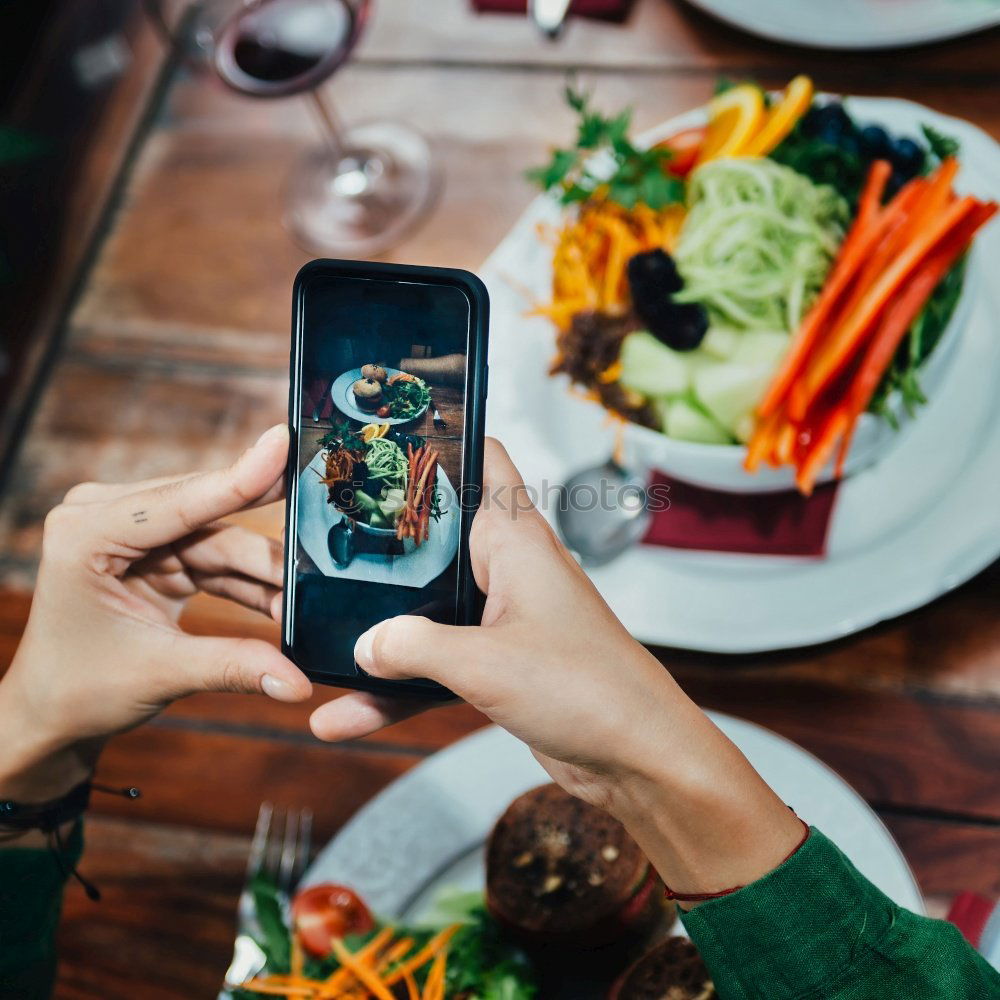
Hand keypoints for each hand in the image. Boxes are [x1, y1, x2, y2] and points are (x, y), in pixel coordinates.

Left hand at [0, 424, 310, 800]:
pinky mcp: (159, 551)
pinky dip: (250, 583)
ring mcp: (136, 533)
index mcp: (86, 532)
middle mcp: (108, 518)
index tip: (282, 444)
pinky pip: (218, 559)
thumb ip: (233, 667)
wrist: (53, 711)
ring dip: (264, 572)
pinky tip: (284, 601)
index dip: (237, 479)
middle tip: (324, 534)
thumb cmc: (78, 688)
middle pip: (208, 518)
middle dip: (265, 545)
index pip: (178, 502)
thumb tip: (298, 682)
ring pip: (221, 540)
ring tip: (308, 596)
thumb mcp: (158, 673)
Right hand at [310, 439, 801, 897]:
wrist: (637, 757)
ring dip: (380, 630)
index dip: (440, 439)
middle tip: (319, 532)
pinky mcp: (500, 664)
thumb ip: (414, 646)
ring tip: (314, 639)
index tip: (384, 434)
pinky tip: (347, 716)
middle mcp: (510, 569)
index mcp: (516, 540)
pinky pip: (436, 665)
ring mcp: (503, 617)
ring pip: (429, 609)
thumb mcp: (484, 662)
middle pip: (438, 536)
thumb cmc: (588, 689)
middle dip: (383, 540)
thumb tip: (364, 642)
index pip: (483, 460)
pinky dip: (398, 688)